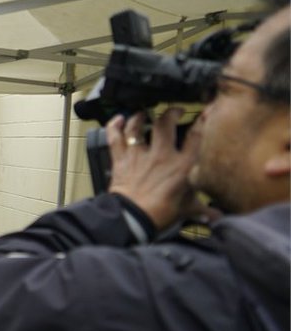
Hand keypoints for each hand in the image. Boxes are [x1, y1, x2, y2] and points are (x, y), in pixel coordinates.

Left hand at [106, 109, 202, 231]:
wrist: (132, 218)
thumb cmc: (160, 214)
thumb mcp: (187, 210)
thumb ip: (202, 209)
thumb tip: (216, 217)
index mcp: (183, 165)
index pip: (196, 136)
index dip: (201, 121)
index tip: (204, 113)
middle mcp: (161, 155)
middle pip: (165, 123)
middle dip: (171, 113)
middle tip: (174, 112)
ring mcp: (139, 155)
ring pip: (137, 127)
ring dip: (139, 117)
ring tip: (143, 113)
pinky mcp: (121, 160)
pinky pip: (115, 138)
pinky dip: (114, 127)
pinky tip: (117, 119)